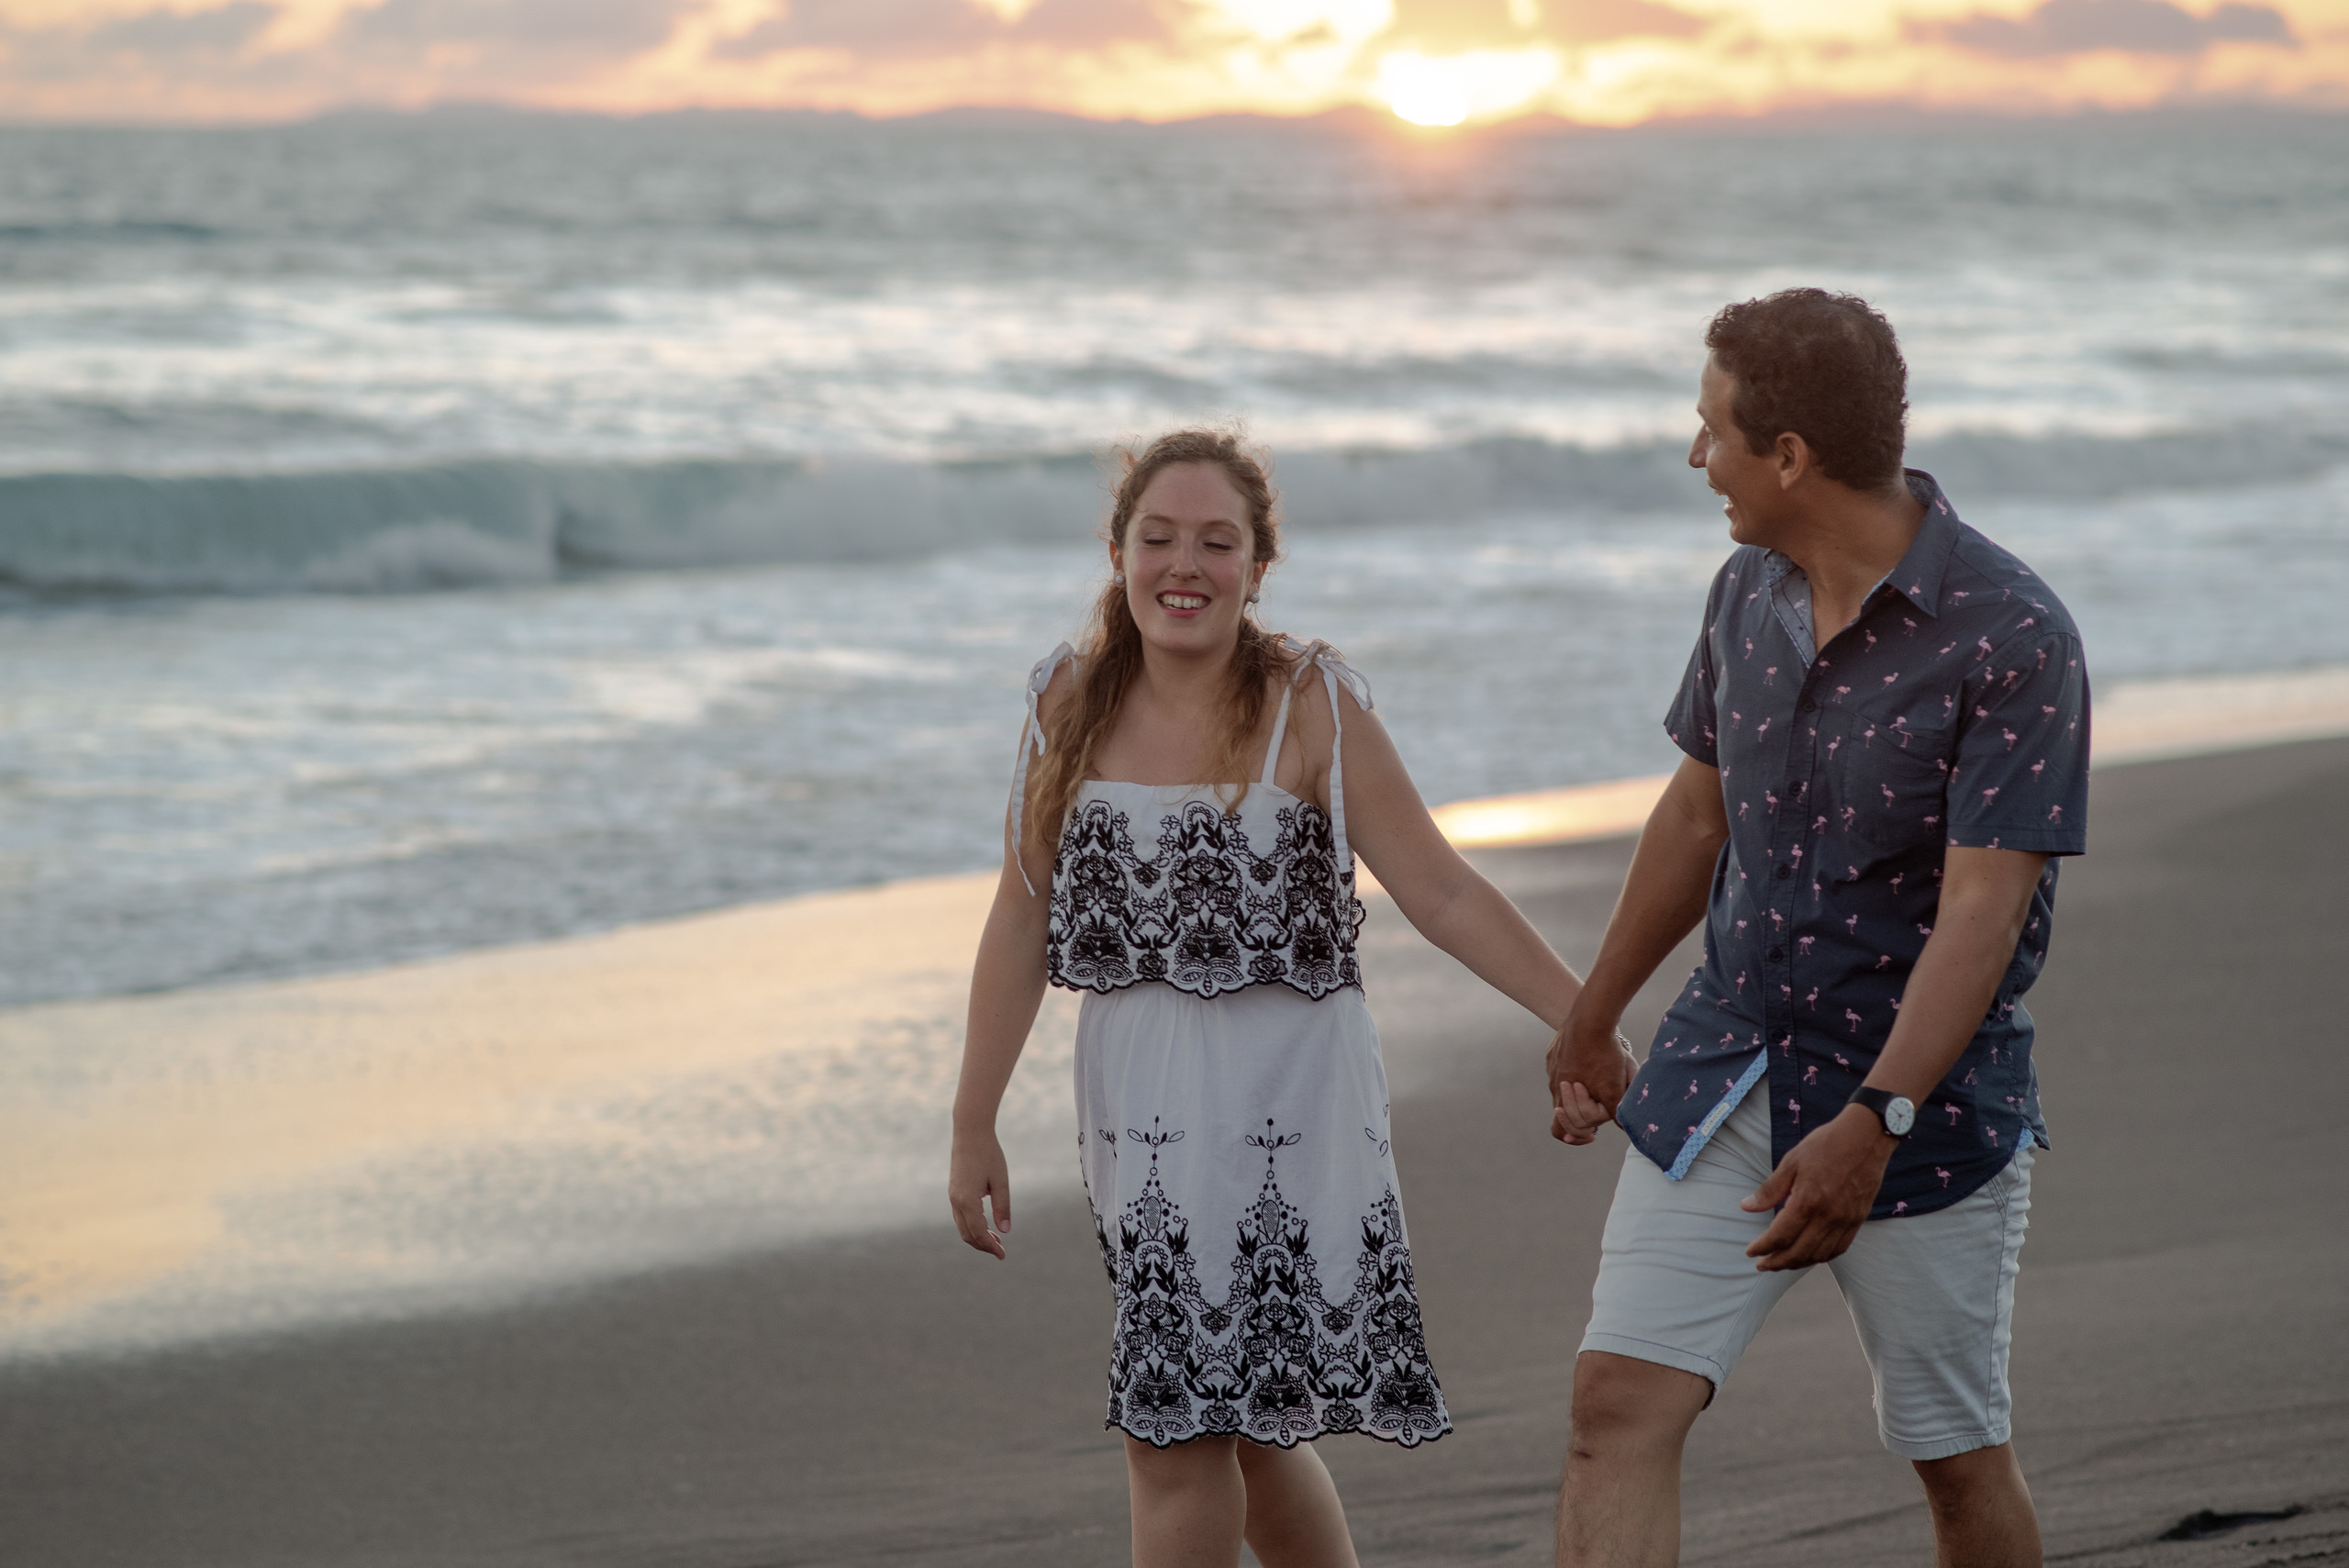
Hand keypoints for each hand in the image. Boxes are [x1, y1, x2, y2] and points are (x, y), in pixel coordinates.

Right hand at [949, 1127, 1011, 1258]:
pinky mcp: (954, 1191)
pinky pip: (961, 1216)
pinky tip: (986, 1224)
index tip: (1003, 1255)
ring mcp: (953, 1196)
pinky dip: (972, 1225)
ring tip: (996, 1239)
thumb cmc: (988, 1154)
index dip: (990, 1247)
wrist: (970, 1132)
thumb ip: (1002, 1207)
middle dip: (983, 1245)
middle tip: (1001, 1250)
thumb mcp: (1000, 1181)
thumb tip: (1005, 1231)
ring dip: (978, 1236)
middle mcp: (956, 1201)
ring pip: (962, 1227)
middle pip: (967, 1234)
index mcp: (967, 1201)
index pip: (978, 1233)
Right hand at [1546, 1012, 1636, 1145]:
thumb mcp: (1614, 1089)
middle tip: (1598, 1104)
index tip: (1594, 1134)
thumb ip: (1615, 1112)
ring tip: (1600, 1078)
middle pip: (1562, 1109)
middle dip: (1581, 1111)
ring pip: (1564, 1086)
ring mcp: (1552, 1066)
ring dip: (1580, 1089)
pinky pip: (1564, 1064)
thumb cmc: (1603, 1054)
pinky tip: (1593, 1058)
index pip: (1560, 1130)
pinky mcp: (1555, 1050)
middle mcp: (1554, 1084)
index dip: (1576, 1136)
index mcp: (1563, 1098)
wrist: (1590, 1017)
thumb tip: (1623, 1128)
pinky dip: (1578, 1067)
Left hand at [1740, 1105, 1895, 1270]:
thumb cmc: (1826, 1145)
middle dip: (1777, 1262)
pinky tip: (1811, 1255)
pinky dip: (1822, 1257)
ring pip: (1819, 1254)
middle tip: (1762, 1265)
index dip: (1763, 1248)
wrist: (1866, 1137)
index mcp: (1808, 1201)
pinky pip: (1840, 1248)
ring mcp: (1846, 1220)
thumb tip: (1746, 1207)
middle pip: (1799, 1252)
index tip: (1751, 1252)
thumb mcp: (1791, 1162)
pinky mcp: (1858, 1220)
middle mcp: (1828, 1217)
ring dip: (1798, 1263)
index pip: (1780, 1236)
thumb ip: (1769, 1189)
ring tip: (1782, 1262)